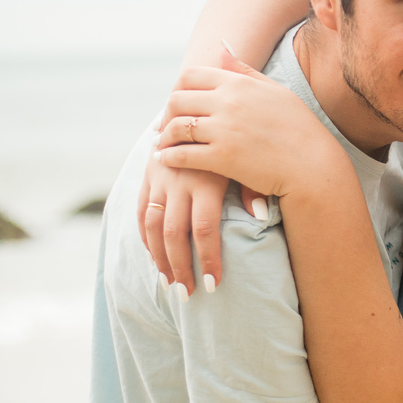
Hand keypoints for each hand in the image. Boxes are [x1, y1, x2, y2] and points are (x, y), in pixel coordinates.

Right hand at [135, 149, 264, 295]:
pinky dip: (145, 237)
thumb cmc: (237, 140)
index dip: (208, 259)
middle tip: (188, 295)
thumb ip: (252, 186)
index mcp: (207, 179)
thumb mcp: (248, 159)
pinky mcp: (149, 174)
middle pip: (175, 233)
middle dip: (181, 267)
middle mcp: (180, 179)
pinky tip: (154, 257)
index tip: (213, 285)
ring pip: (152, 225)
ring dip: (159, 258)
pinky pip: (141, 210)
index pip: (204, 229)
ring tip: (169, 284)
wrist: (200, 107)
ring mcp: (160, 177)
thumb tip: (261, 215)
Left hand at [154, 48, 342, 198]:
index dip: (177, 90)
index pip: (190, 76)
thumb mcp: (275, 91)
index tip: (178, 104)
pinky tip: (167, 160)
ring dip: (164, 137)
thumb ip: (243, 70)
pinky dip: (169, 157)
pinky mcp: (222, 158)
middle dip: (167, 114)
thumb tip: (220, 46)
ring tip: (163, 145)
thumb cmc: (298, 128)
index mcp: (238, 84)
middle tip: (165, 127)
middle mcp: (228, 103)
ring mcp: (224, 130)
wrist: (313, 165)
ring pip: (176, 127)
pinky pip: (182, 154)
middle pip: (177, 100)